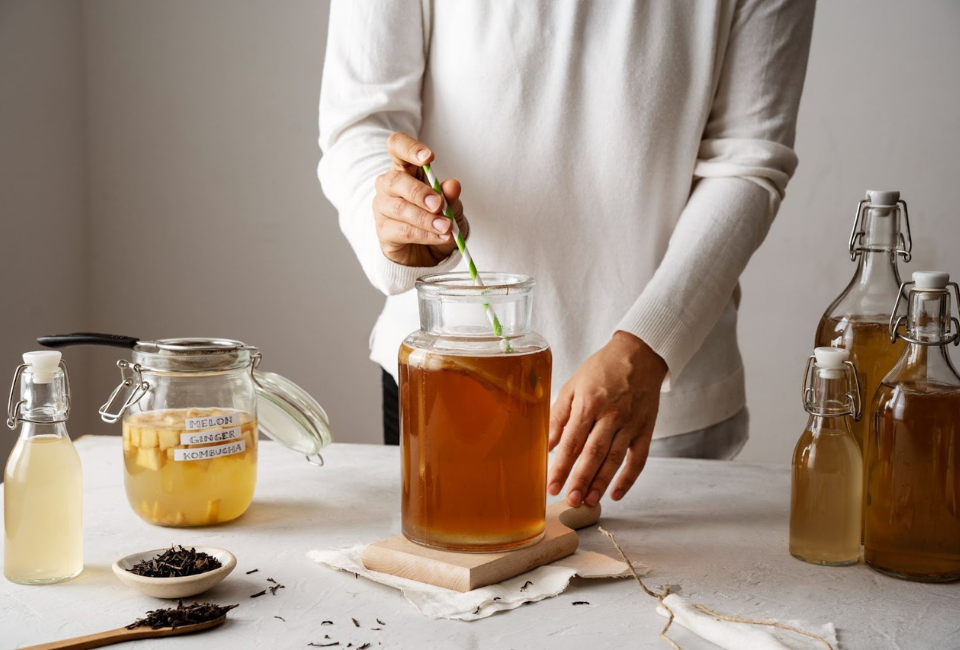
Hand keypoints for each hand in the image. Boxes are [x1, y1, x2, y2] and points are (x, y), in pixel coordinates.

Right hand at [373, 132, 469, 266]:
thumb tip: (453, 185)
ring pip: (399, 209)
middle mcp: (388, 185)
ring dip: (426, 219)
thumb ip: (450, 195)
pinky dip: (425, 234)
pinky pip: (403, 231)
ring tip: (446, 227)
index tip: (428, 158)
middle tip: (439, 204)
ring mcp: (383, 208)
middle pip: (395, 180)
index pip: (397, 146)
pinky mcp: (384, 231)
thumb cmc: (436, 218)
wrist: (428, 250)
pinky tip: (441, 237)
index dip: (409, 148)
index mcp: (405, 168)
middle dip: (419, 192)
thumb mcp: (450, 205)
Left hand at [548, 331, 667, 505]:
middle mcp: (611, 415)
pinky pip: (638, 459)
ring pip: (614, 459)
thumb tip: (546, 446)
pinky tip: (616, 494)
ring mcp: (630, 423)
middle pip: (593, 453)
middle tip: (569, 500)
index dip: (561, 466)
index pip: (572, 441)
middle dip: (580, 479)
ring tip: (588, 501)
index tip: (551, 486)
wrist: (639, 354)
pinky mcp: (646, 429)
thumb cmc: (601, 369)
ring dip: (601, 482)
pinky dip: (628, 478)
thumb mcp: (573, 386)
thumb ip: (559, 416)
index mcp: (589, 403)